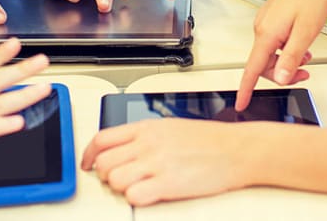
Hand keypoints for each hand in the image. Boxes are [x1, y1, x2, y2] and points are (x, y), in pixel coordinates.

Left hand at [81, 119, 252, 205]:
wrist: (238, 149)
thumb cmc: (209, 140)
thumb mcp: (170, 127)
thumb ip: (143, 136)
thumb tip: (122, 147)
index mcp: (146, 128)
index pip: (102, 139)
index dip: (88, 155)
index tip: (88, 164)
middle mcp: (148, 144)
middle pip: (104, 162)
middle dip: (106, 175)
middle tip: (119, 179)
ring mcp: (157, 164)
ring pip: (114, 180)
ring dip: (121, 187)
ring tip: (137, 186)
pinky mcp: (168, 184)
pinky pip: (134, 196)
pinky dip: (136, 198)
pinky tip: (148, 194)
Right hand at [236, 0, 326, 110]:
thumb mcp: (306, 32)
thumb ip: (291, 57)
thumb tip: (281, 78)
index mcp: (267, 32)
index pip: (252, 68)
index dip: (246, 89)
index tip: (241, 104)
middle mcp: (261, 27)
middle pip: (264, 64)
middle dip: (283, 73)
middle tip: (305, 74)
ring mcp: (265, 22)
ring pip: (270, 54)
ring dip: (287, 61)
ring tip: (307, 55)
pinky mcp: (271, 18)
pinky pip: (274, 42)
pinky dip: (286, 49)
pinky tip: (300, 43)